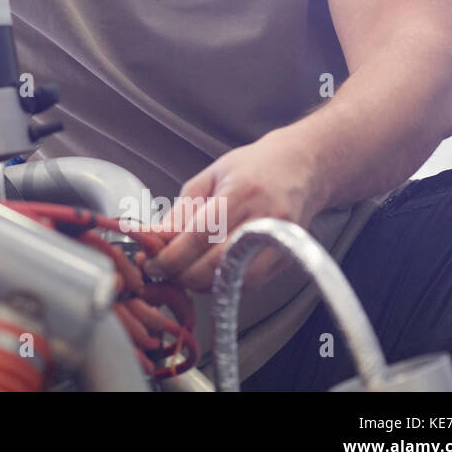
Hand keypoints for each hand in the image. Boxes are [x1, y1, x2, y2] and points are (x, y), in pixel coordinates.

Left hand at [145, 131, 327, 292]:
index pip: (199, 236)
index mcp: (241, 193)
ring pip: (235, 279)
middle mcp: (265, 218)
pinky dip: (224, 283)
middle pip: (216, 263)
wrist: (300, 167)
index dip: (170, 256)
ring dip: (202, 284)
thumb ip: (181, 211)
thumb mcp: (208, 178)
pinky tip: (208, 273)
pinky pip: (251, 282)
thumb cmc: (251, 168)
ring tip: (183, 273)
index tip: (151, 263)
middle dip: (182, 274)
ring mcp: (280, 240)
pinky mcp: (287, 257)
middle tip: (162, 271)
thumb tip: (154, 239)